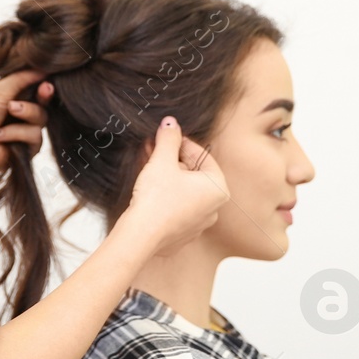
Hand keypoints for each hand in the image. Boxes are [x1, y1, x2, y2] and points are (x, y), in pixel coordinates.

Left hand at [0, 68, 54, 174]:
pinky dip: (16, 133)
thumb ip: (21, 79)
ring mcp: (23, 133)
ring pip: (41, 120)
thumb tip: (44, 68)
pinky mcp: (25, 150)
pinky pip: (34, 137)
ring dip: (25, 113)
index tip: (46, 81)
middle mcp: (21, 116)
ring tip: (8, 111)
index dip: (44, 85)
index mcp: (15, 99)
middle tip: (43, 90)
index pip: (37, 90)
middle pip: (44, 105)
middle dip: (43, 96)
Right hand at [120, 116, 229, 256]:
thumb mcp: (162, 161)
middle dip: (172, 159)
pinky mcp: (182, 234)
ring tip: (148, 163)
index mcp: (218, 188)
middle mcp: (214, 208)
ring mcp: (199, 224)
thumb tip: (170, 123)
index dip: (181, 142)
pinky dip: (165, 195)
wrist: (140, 235)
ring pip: (184, 191)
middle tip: (154, 147)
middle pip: (193, 174)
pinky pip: (176, 207)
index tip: (167, 135)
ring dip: (167, 175)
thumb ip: (169, 138)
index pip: (202, 156)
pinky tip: (149, 188)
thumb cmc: (156, 198)